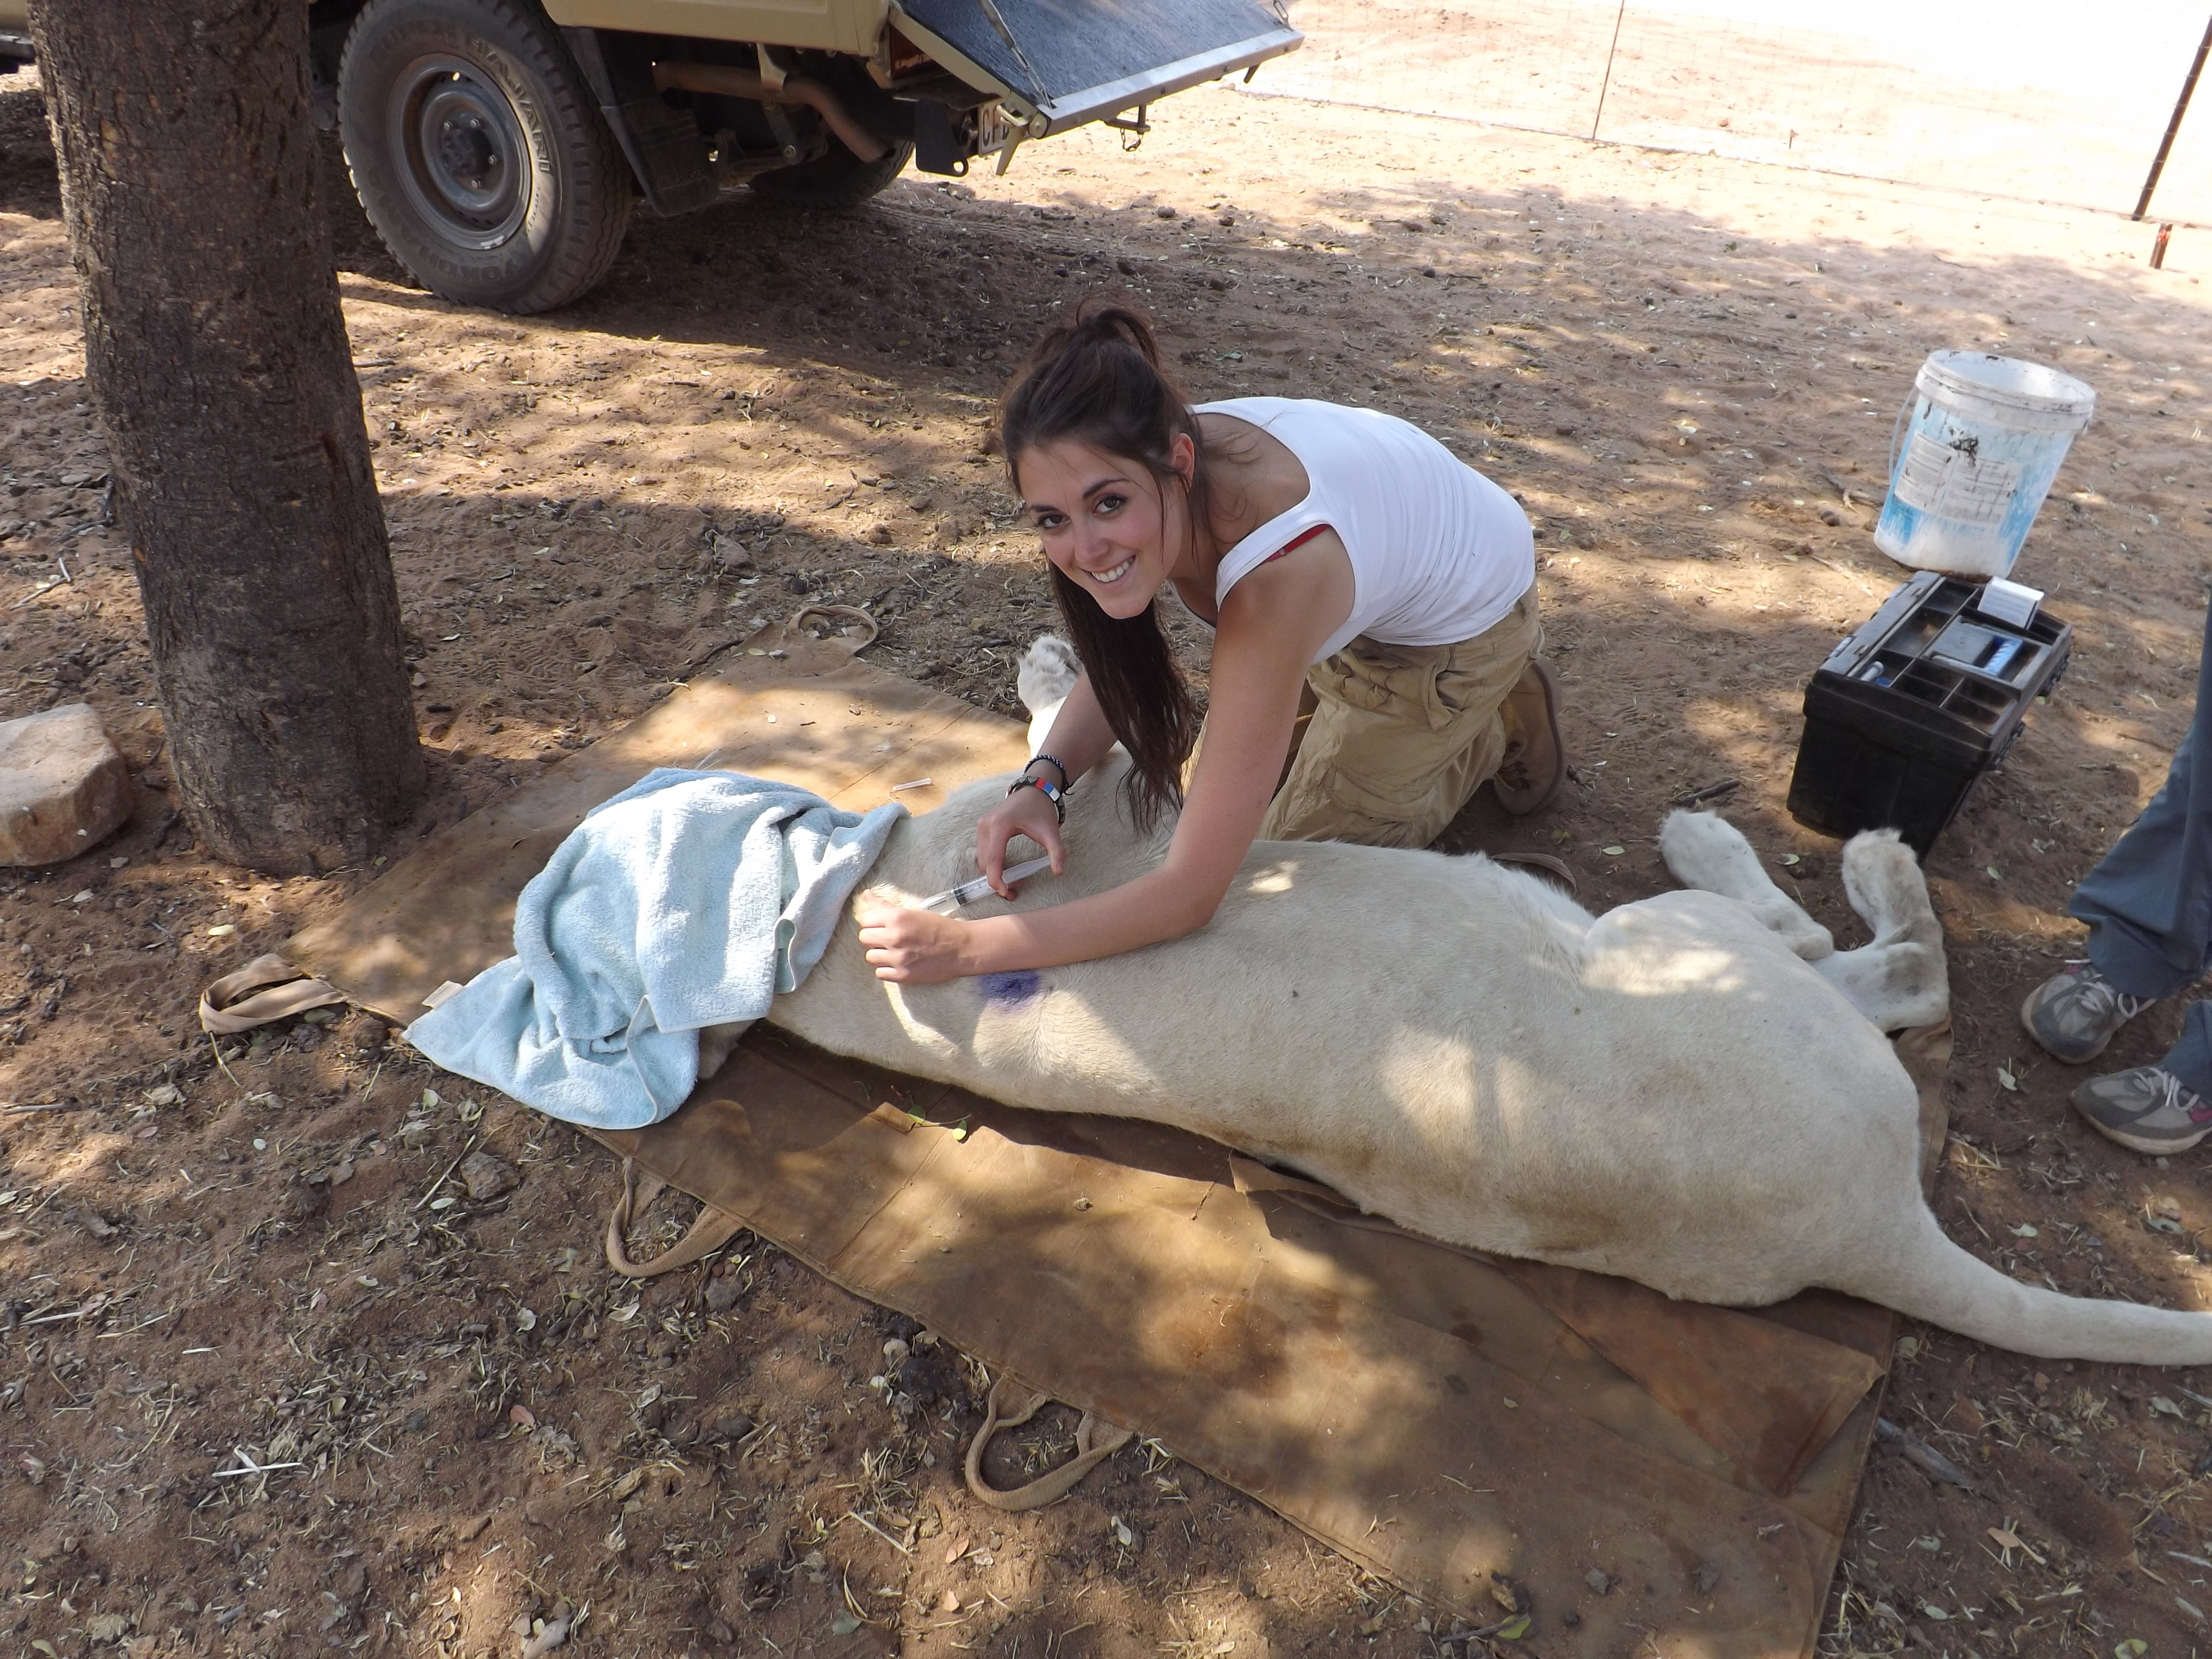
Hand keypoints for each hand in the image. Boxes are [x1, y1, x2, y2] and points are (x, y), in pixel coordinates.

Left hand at [856, 897, 973, 983]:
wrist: (961, 948)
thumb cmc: (938, 928)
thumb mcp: (913, 912)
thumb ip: (885, 906)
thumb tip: (866, 895)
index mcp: (897, 918)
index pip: (864, 919)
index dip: (872, 922)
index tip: (881, 925)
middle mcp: (895, 938)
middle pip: (864, 938)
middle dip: (874, 937)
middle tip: (887, 938)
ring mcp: (898, 958)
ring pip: (870, 957)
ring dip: (879, 954)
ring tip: (894, 951)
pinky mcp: (903, 975)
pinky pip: (880, 973)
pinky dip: (887, 969)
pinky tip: (898, 963)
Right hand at [972, 783, 1065, 896]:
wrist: (1033, 791)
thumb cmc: (1040, 809)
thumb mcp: (1051, 831)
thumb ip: (1057, 852)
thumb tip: (1059, 872)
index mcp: (1000, 825)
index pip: (993, 860)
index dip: (997, 880)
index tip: (1006, 893)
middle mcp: (985, 825)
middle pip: (985, 863)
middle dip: (999, 880)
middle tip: (1018, 887)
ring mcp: (981, 826)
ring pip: (982, 860)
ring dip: (995, 873)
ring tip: (1016, 879)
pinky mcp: (982, 828)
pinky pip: (983, 853)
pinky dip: (993, 865)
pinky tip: (1008, 868)